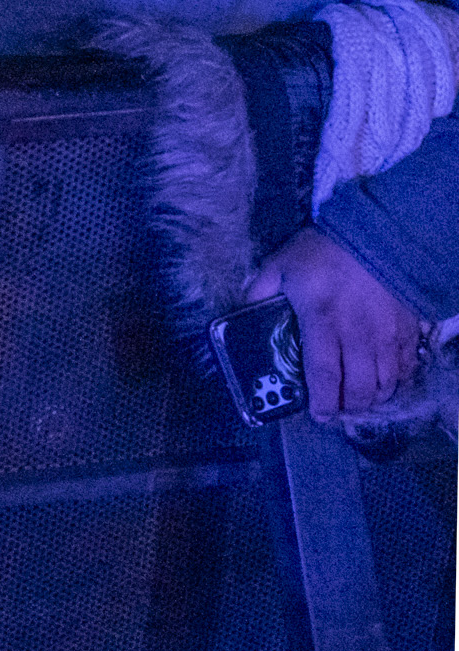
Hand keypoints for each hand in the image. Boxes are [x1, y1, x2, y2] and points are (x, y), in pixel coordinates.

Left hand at [247, 226, 426, 417]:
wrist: (373, 233)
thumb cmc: (321, 251)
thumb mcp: (279, 264)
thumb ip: (259, 291)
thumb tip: (241, 312)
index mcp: (322, 321)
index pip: (322, 373)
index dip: (322, 401)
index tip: (319, 416)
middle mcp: (358, 335)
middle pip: (357, 387)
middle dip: (347, 407)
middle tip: (338, 412)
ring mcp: (387, 334)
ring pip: (385, 383)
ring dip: (372, 399)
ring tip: (359, 401)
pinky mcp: (409, 329)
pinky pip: (408, 367)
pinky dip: (398, 382)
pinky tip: (387, 384)